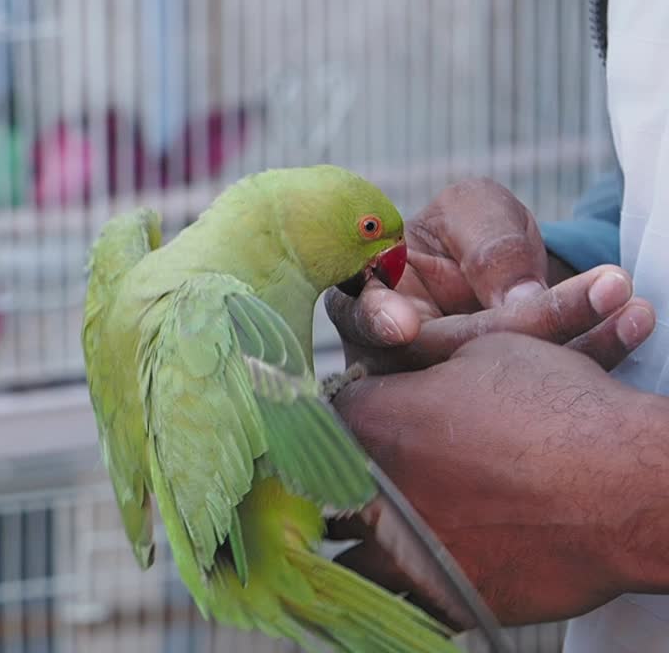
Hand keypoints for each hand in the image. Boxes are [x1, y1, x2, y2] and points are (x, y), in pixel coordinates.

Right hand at [325, 178, 652, 371]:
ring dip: (576, 343)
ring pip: (497, 384)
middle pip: (448, 354)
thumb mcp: (473, 212)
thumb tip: (515, 300)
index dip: (378, 319)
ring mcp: (441, 394)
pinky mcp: (493, 412)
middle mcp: (395, 357)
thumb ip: (485, 242)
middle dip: (529, 325)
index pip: (363, 312)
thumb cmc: (468, 233)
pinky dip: (596, 355)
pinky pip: (542, 394)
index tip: (401, 323)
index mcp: (369, 299)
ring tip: (632, 304)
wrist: (501, 268)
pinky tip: (635, 322)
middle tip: (608, 287)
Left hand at [329, 333, 668, 627]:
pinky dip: (388, 582)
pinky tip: (403, 566)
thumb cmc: (564, 412)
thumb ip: (427, 360)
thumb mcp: (486, 350)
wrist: (630, 488)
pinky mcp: (437, 595)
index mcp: (373, 420)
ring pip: (339, 550)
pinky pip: (387, 598)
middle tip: (350, 475)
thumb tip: (406, 356)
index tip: (347, 424)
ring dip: (348, 536)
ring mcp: (401, 547)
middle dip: (327, 479)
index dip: (335, 419)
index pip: (318, 419)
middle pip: (316, 487)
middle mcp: (372, 486)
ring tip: (367, 525)